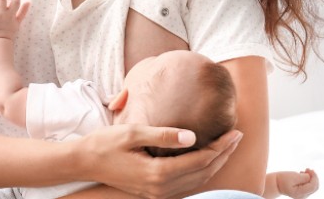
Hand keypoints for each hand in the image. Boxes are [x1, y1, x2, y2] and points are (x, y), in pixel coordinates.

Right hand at [70, 124, 242, 198]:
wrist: (84, 162)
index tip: (234, 131)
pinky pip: (186, 186)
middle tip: (238, 136)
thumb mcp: (133, 132)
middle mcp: (160, 188)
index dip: (220, 146)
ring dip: (215, 165)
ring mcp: (157, 193)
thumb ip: (163, 134)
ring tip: (228, 147)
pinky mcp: (154, 192)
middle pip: (203, 173)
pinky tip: (207, 161)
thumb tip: (193, 135)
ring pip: (197, 182)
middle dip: (224, 155)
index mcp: (158, 173)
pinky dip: (201, 173)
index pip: (200, 160)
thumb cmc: (106, 143)